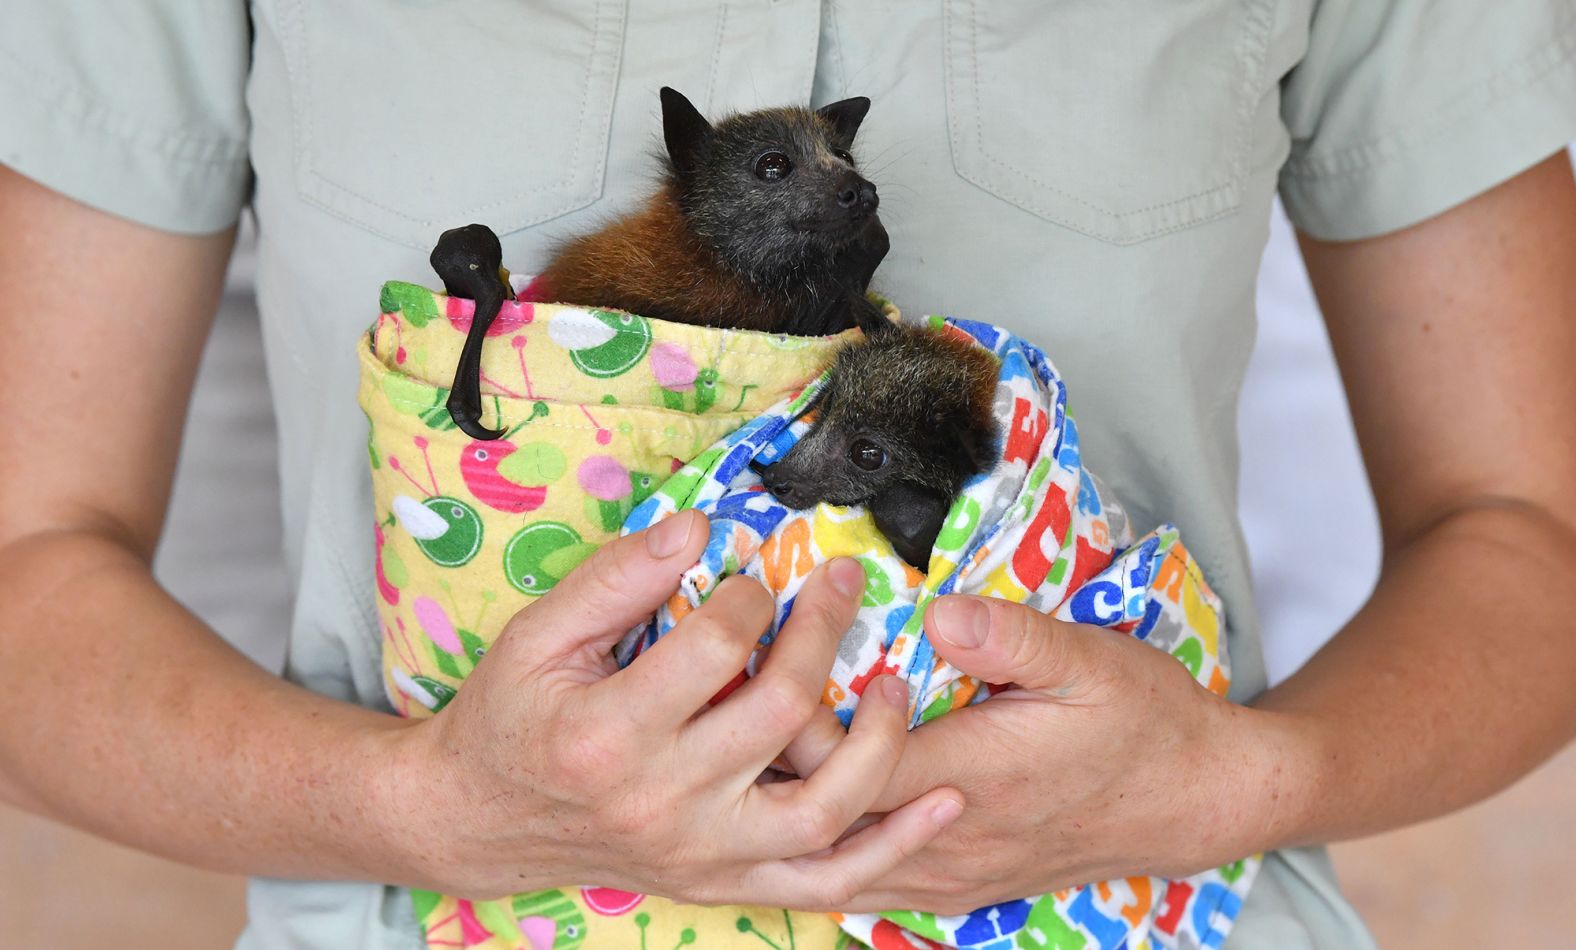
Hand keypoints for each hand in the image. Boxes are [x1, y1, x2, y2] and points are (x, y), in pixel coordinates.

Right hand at [379, 509, 964, 906]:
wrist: (481, 820)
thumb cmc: (512, 717)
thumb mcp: (538, 635)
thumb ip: (617, 578)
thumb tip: (700, 527)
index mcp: (608, 735)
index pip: (715, 647)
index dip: (750, 595)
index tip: (755, 574)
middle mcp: (662, 803)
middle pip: (778, 712)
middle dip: (823, 632)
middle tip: (845, 583)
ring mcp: (701, 853)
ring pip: (822, 808)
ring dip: (878, 742)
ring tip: (894, 682)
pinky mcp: (724, 882)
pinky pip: (826, 880)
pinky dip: (890, 848)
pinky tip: (941, 801)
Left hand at [785, 595, 1300, 914]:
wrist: (1196, 798)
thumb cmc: (1142, 719)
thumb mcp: (1089, 658)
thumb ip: (1011, 636)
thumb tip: (941, 610)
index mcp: (971, 774)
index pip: (844, 761)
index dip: (794, 719)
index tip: (774, 666)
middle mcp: (951, 837)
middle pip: (825, 815)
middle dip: (776, 765)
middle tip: (746, 705)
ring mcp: (955, 874)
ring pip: (840, 861)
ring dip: (799, 809)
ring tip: (762, 756)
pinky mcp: (964, 889)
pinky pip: (872, 884)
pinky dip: (833, 847)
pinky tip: (815, 809)